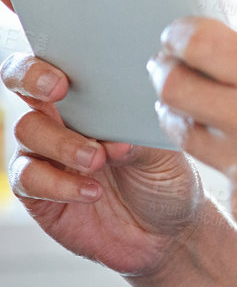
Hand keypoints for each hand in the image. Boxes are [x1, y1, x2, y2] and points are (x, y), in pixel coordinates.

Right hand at [1, 51, 205, 277]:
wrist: (167, 233)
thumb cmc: (166, 178)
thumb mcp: (165, 151)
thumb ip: (136, 134)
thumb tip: (113, 135)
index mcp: (91, 95)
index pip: (57, 58)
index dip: (45, 53)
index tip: (64, 69)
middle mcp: (60, 117)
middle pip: (19, 79)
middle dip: (31, 76)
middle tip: (60, 91)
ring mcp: (46, 152)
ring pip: (26, 130)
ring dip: (62, 143)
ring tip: (98, 159)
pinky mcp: (39, 192)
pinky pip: (28, 178)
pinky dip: (59, 183)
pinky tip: (92, 191)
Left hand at [147, 17, 236, 283]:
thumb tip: (229, 59)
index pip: (199, 41)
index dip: (179, 35)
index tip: (177, 38)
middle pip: (171, 87)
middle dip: (165, 74)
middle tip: (169, 73)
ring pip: (186, 134)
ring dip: (189, 122)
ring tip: (211, 120)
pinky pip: (222, 181)